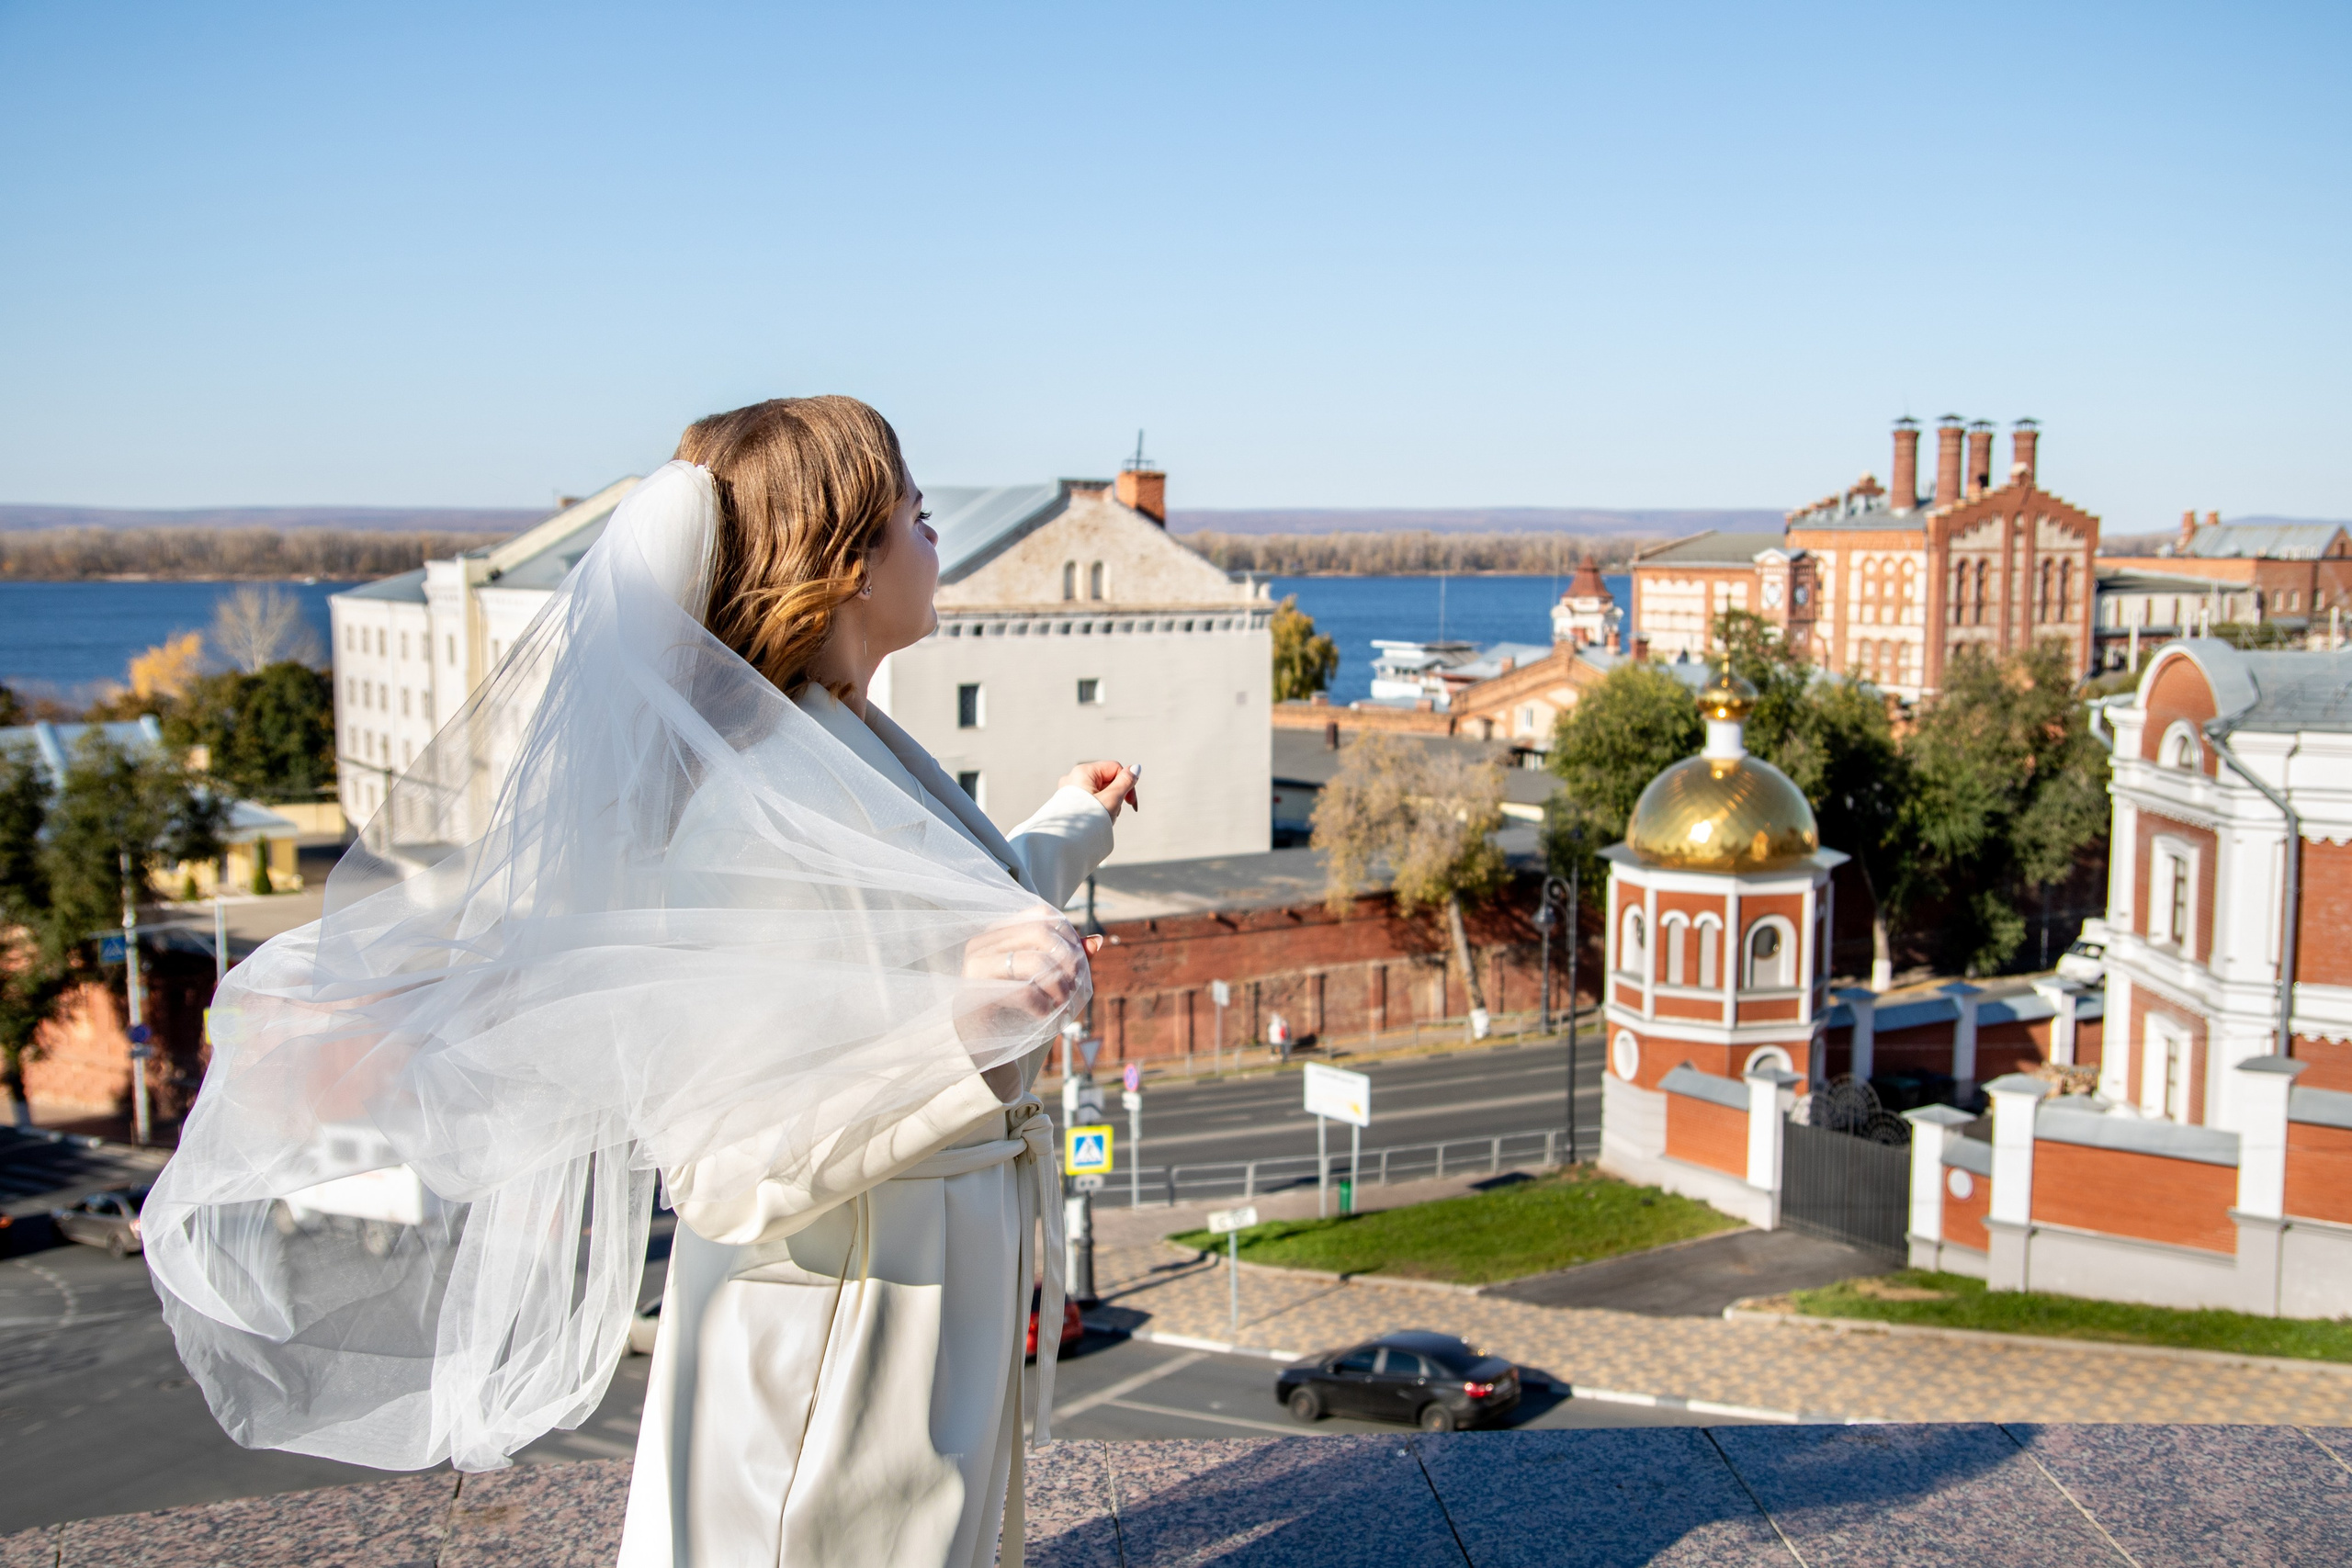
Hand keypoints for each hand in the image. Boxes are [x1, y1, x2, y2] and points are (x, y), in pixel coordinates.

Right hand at [958, 916, 1091, 1026]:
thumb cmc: (1009, 1007)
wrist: (975, 1044)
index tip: (1078, 963)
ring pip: (1036, 962)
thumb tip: (1096, 941)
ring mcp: (976, 966)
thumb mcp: (1039, 979)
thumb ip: (1066, 959)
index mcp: (997, 932)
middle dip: (1069, 960)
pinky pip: (1026, 993)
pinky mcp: (977, 993)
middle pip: (1042, 932)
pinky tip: (1045, 1016)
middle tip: (1074, 984)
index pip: (1043, 913)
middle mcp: (982, 943)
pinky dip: (1044, 1007)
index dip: (1069, 935)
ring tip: (1062, 1003)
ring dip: (1060, 986)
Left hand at [1062, 761, 1137, 818]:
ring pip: (1100, 791)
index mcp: (1083, 772)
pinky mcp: (1070, 803)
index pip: (1115, 768)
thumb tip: (1136, 767)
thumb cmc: (1089, 820)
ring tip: (1103, 819)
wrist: (1068, 843)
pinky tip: (1095, 821)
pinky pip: (1090, 800)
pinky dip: (1097, 809)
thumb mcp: (1112, 799)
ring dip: (1107, 804)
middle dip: (1115, 796)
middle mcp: (1074, 777)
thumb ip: (1125, 782)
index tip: (1131, 803)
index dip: (1127, 783)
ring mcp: (1070, 791)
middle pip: (1107, 780)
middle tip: (1113, 812)